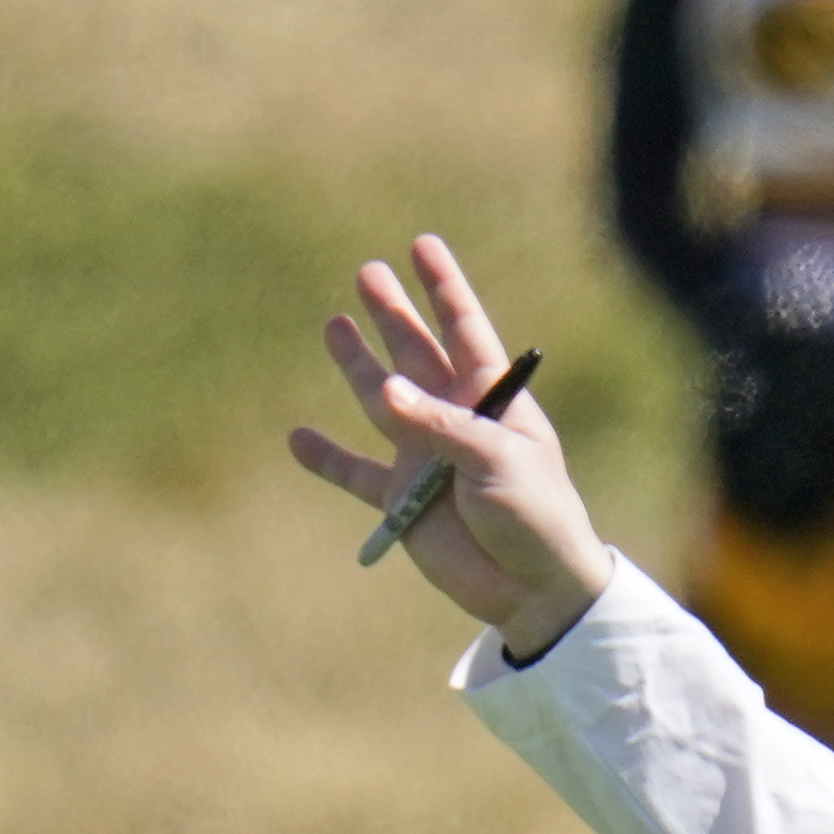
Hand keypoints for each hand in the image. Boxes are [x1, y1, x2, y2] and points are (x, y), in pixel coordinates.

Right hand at [285, 235, 613, 659]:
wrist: (535, 590)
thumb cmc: (535, 517)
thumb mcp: (497, 462)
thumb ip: (439, 426)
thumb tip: (381, 391)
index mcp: (493, 402)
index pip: (466, 331)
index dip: (444, 288)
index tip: (423, 243)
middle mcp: (456, 421)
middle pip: (417, 354)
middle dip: (393, 313)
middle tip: (368, 271)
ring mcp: (426, 458)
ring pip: (381, 400)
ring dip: (358, 365)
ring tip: (334, 325)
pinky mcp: (403, 501)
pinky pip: (355, 473)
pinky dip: (326, 458)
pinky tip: (298, 438)